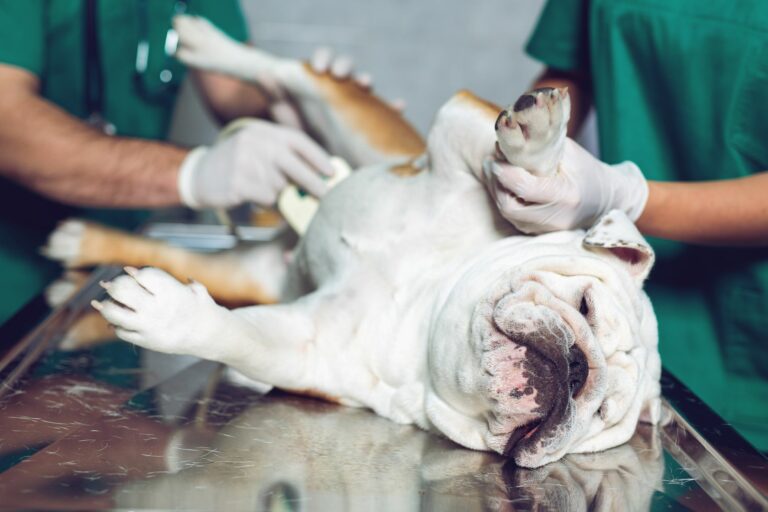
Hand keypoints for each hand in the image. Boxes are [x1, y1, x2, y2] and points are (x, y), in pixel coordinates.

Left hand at [93, 267, 224, 354]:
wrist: (209, 336)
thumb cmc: (200, 308)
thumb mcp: (193, 288)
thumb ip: (168, 279)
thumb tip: (134, 271)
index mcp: (171, 292)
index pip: (141, 275)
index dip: (134, 273)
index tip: (132, 273)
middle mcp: (158, 308)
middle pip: (122, 290)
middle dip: (115, 285)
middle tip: (115, 285)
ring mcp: (150, 326)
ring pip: (114, 312)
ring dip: (107, 305)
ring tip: (108, 303)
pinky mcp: (145, 341)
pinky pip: (120, 331)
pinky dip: (116, 325)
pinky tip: (119, 321)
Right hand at [177, 119, 333, 208]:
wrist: (199, 175)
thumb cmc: (238, 165)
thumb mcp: (258, 150)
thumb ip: (285, 157)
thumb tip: (320, 174)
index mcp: (262, 131)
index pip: (297, 140)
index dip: (317, 157)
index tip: (331, 171)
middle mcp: (253, 143)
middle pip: (292, 164)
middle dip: (312, 182)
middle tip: (325, 195)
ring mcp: (243, 162)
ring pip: (279, 185)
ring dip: (279, 193)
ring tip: (264, 189)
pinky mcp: (237, 182)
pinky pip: (266, 198)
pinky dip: (267, 202)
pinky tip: (255, 197)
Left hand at [483, 138, 647, 233]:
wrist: (604, 201)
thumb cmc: (587, 172)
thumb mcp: (570, 152)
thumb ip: (542, 145)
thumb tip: (513, 133)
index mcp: (566, 196)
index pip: (525, 188)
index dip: (506, 172)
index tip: (496, 156)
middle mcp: (554, 218)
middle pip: (509, 206)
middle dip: (496, 182)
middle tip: (491, 162)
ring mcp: (545, 229)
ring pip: (507, 213)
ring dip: (496, 190)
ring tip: (495, 168)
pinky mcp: (537, 232)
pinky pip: (512, 217)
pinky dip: (504, 198)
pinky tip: (503, 182)